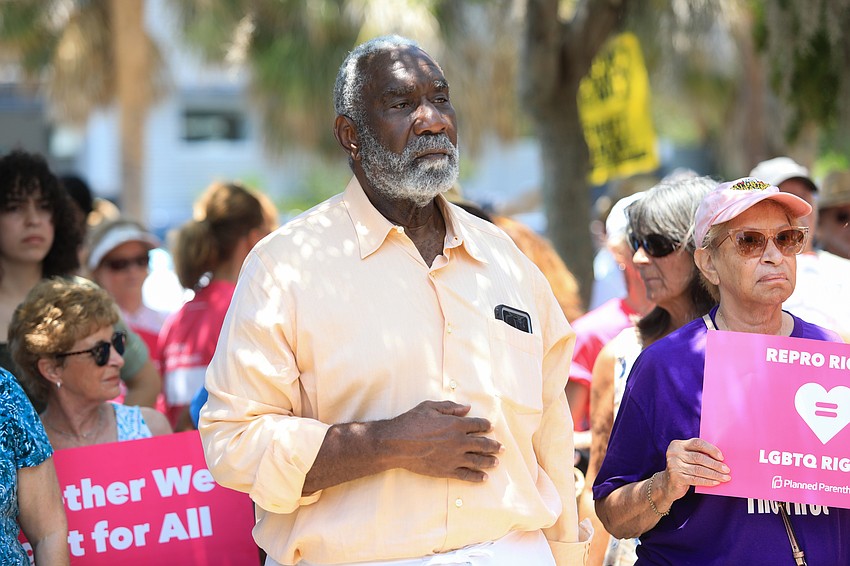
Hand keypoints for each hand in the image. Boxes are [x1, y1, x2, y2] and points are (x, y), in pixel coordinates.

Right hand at [384, 400, 501, 481]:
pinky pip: (466, 475)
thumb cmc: (411, 422)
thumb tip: (467, 408)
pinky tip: (484, 478)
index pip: (477, 425)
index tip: (490, 427)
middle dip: (494, 445)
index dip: (486, 425)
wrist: (397, 444)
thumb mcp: (430, 407)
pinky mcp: (446, 470)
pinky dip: (477, 476)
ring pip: (478, 460)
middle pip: (483, 444)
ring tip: (496, 462)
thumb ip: (450, 407)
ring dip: (489, 461)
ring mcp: (454, 458)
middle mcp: (459, 441)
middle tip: (502, 447)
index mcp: (456, 424)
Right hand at [661, 438, 730, 501]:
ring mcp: (674, 466)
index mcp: (678, 445)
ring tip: (725, 477)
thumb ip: (699, 454)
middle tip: (726, 469)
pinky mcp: (676, 478)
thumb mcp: (687, 457)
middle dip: (715, 464)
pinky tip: (716, 482)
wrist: (667, 484)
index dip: (711, 449)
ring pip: (698, 469)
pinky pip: (695, 479)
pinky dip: (707, 481)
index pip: (697, 443)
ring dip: (714, 474)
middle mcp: (674, 453)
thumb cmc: (683, 468)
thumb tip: (721, 459)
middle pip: (699, 457)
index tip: (722, 457)